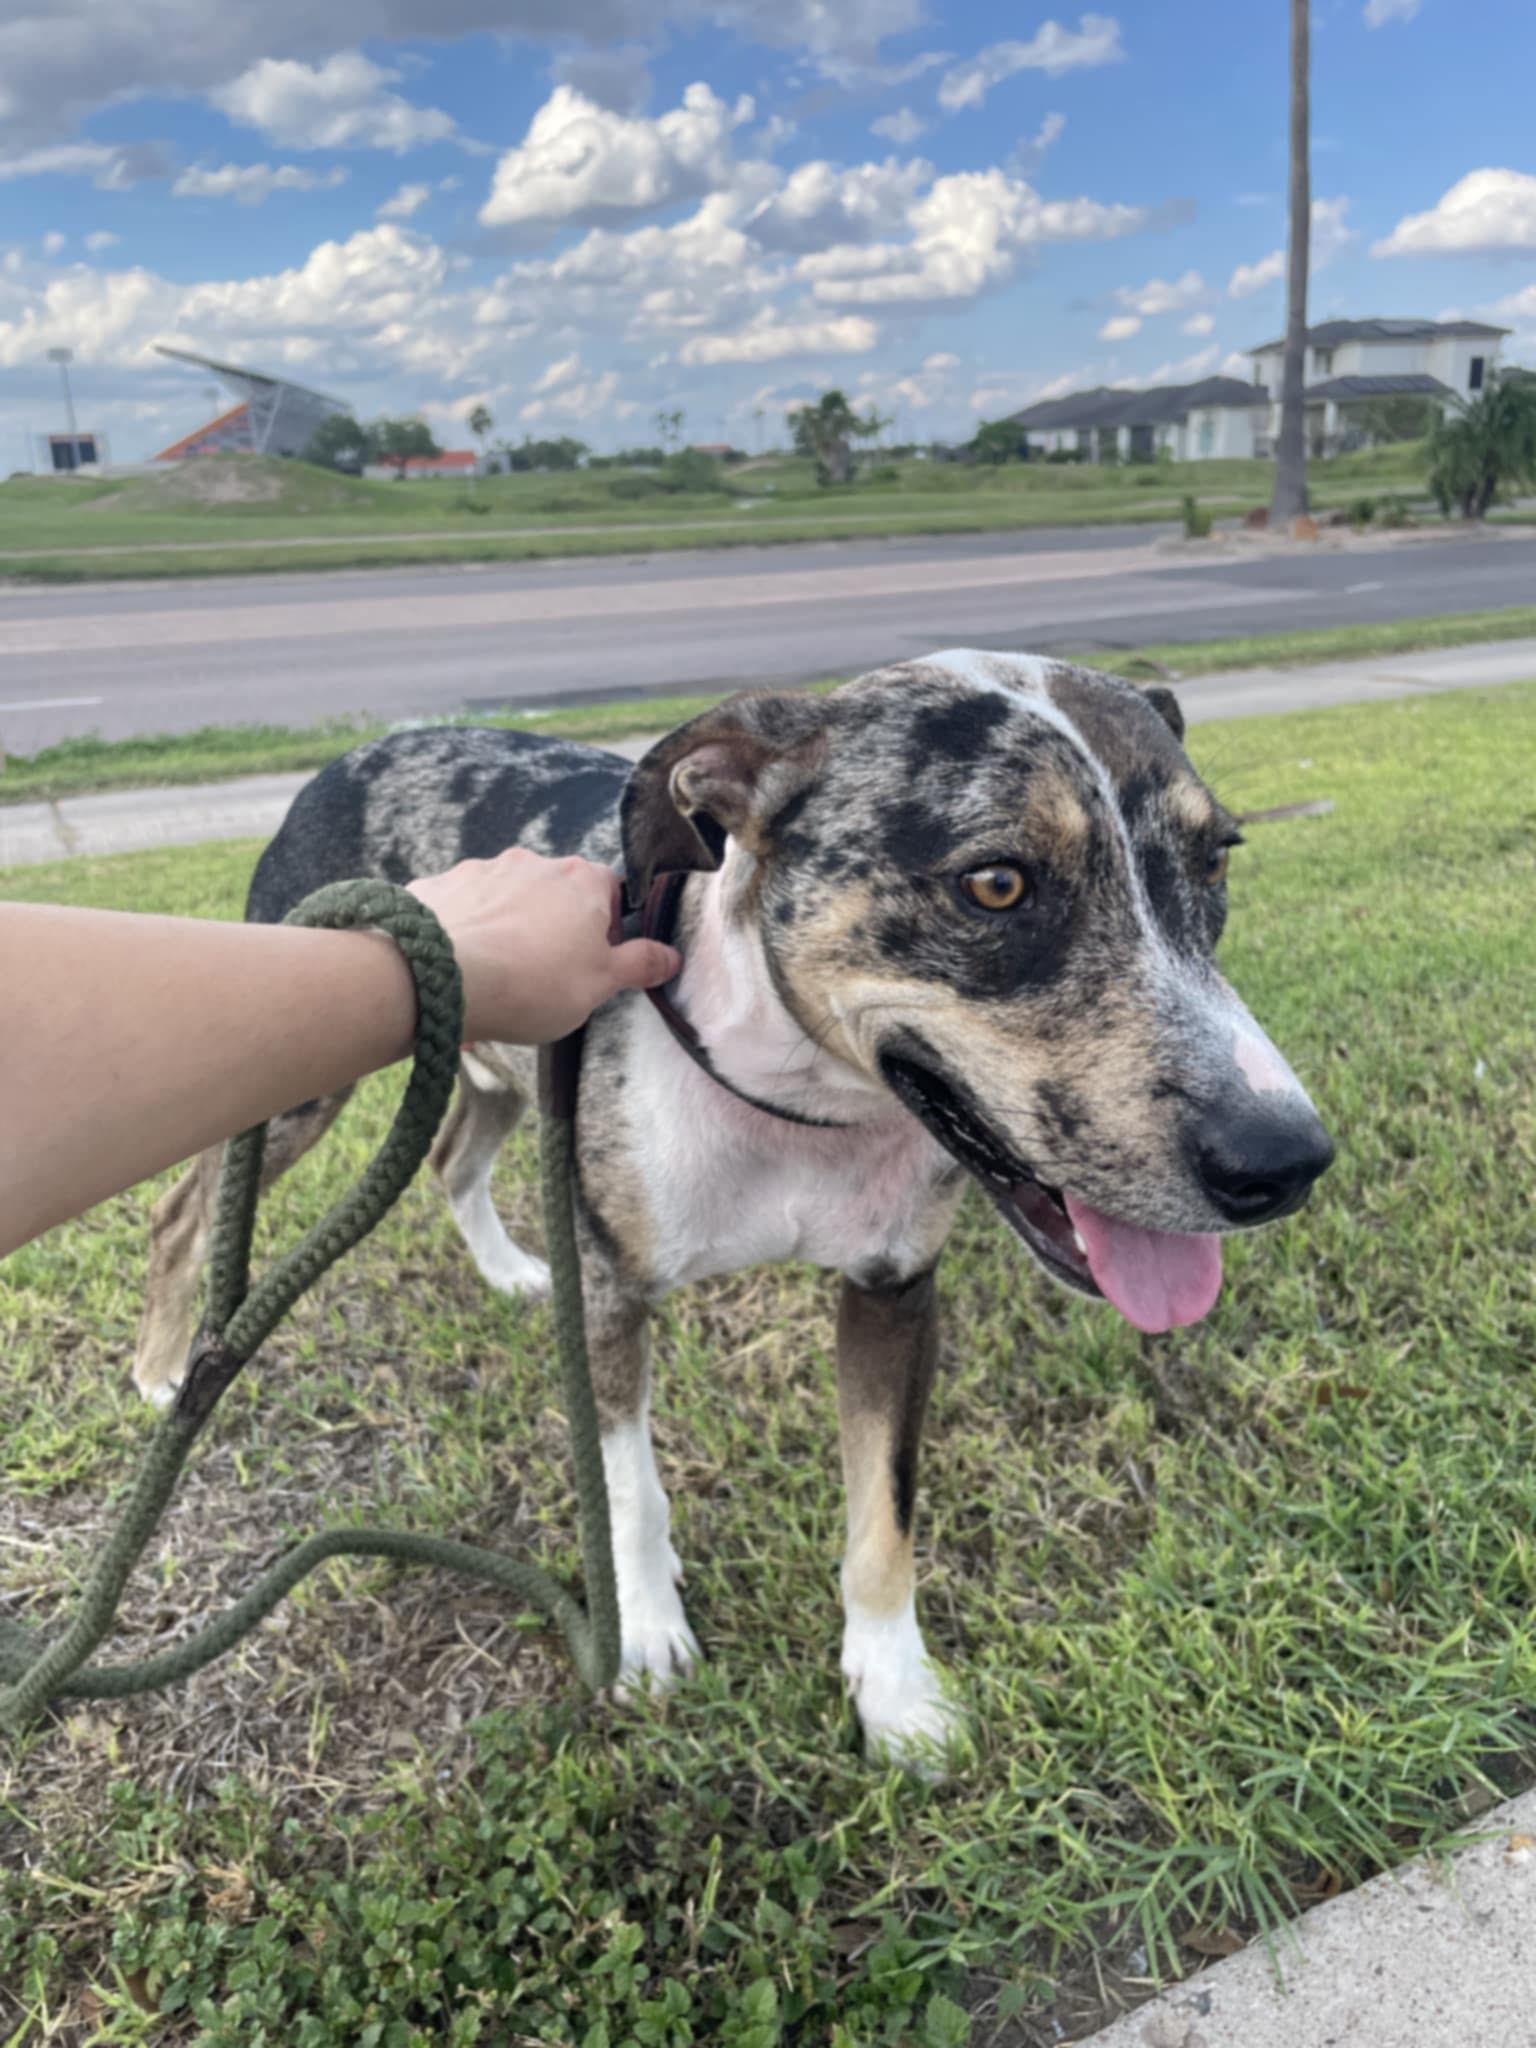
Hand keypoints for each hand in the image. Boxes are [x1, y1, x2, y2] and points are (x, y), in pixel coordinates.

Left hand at [409, 850, 680, 1045]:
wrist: (442, 977)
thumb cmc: (534, 983)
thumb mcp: (600, 984)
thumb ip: (639, 965)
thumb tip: (672, 956)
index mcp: (583, 881)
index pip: (611, 892)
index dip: (607, 929)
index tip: (593, 961)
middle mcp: (536, 862)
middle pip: (558, 892)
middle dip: (556, 925)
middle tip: (545, 973)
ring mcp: (484, 868)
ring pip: (508, 896)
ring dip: (509, 925)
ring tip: (497, 975)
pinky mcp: (441, 883)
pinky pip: (464, 904)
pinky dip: (466, 927)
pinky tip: (460, 964)